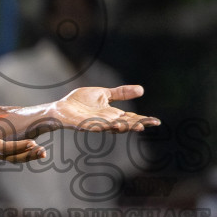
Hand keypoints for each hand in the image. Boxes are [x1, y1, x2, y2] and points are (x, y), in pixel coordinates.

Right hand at [0, 111, 48, 163]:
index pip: (3, 148)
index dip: (19, 147)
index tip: (33, 143)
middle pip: (9, 157)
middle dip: (27, 155)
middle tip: (43, 153)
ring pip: (9, 158)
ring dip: (25, 156)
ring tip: (41, 152)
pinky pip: (5, 156)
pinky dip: (17, 153)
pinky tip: (28, 149)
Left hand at [46, 85, 160, 132]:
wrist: (60, 108)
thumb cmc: (80, 103)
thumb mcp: (104, 94)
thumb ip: (121, 93)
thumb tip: (142, 90)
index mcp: (112, 115)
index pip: (131, 118)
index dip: (143, 119)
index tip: (155, 121)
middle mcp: (106, 121)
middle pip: (125, 124)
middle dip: (137, 124)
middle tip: (149, 124)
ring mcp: (95, 124)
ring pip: (112, 127)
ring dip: (124, 127)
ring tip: (137, 126)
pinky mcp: (83, 125)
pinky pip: (95, 126)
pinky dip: (104, 125)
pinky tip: (114, 123)